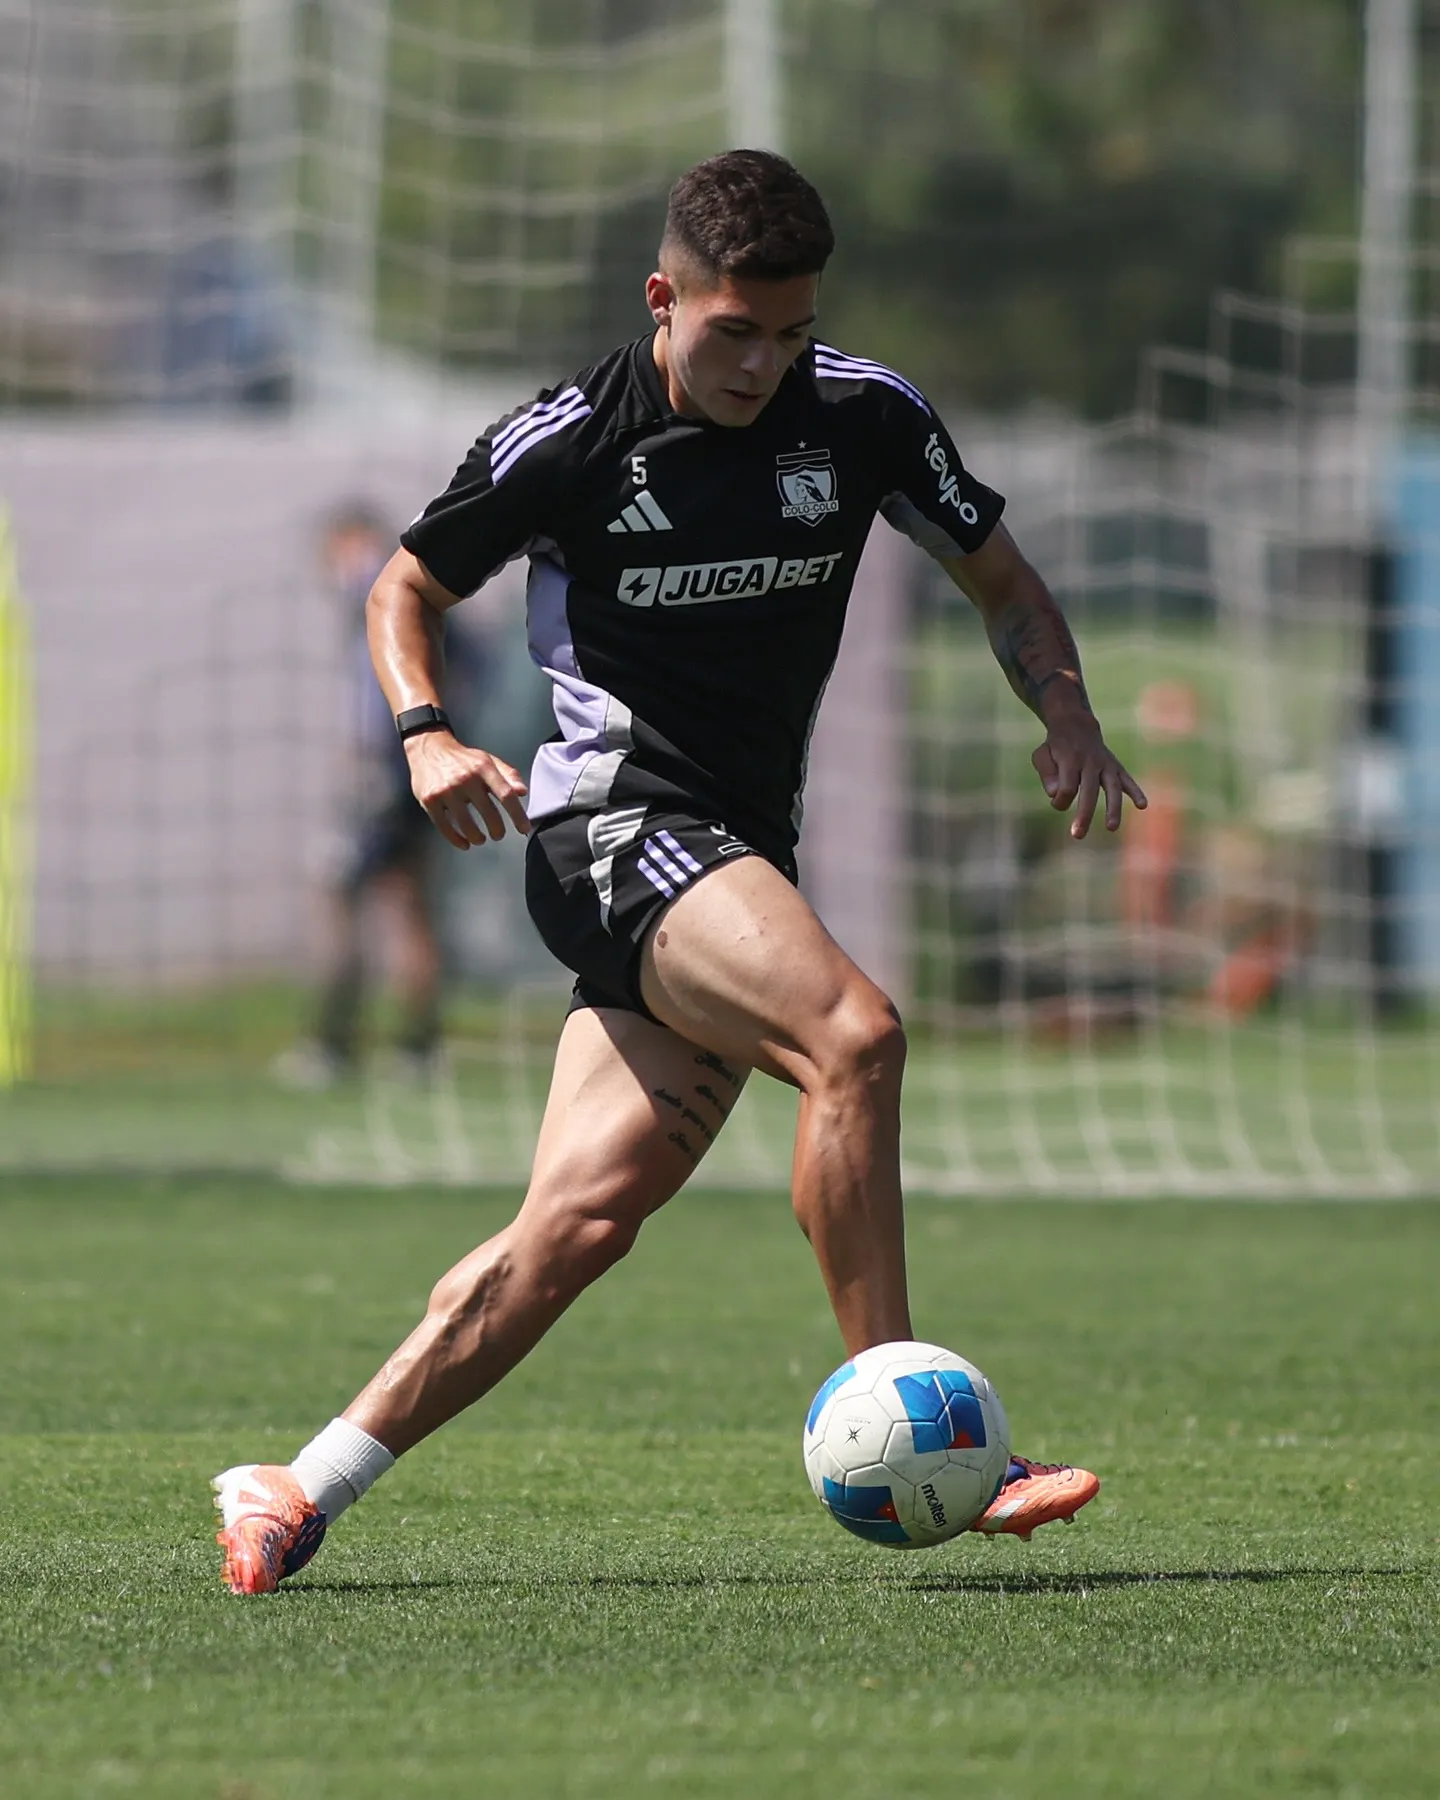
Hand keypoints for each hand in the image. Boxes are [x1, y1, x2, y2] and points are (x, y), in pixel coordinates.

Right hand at [404, 731, 529, 848]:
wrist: (429, 748)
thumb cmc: (463, 759)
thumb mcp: (488, 760)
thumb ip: (508, 775)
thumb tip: (522, 792)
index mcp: (483, 768)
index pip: (506, 794)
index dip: (517, 815)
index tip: (523, 828)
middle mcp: (465, 778)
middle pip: (489, 813)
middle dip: (497, 830)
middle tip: (498, 834)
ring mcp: (446, 790)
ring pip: (467, 824)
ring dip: (477, 837)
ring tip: (480, 839)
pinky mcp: (430, 800)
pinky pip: (445, 827)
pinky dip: (457, 840)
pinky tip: (464, 843)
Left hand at [1032, 712, 1146, 839]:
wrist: (1075, 724)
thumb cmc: (1055, 747)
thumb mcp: (1041, 755)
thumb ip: (1046, 774)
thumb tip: (1054, 794)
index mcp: (1070, 760)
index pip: (1067, 787)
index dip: (1060, 800)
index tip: (1056, 802)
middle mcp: (1090, 762)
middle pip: (1089, 791)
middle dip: (1084, 814)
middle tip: (1078, 835)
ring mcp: (1106, 764)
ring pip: (1112, 787)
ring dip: (1113, 808)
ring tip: (1111, 828)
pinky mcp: (1116, 766)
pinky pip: (1127, 779)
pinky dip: (1135, 791)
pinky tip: (1142, 805)